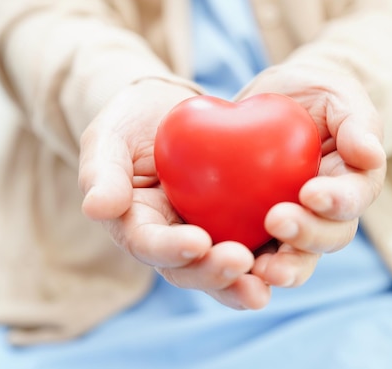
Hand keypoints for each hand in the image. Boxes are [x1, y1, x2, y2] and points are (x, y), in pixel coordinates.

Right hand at [78, 79, 271, 309]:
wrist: (166, 111)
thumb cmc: (130, 122)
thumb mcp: (107, 137)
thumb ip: (101, 171)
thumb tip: (97, 208)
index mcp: (136, 226)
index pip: (149, 245)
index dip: (170, 249)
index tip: (197, 242)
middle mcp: (170, 240)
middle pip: (189, 269)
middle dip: (213, 273)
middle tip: (239, 263)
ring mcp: (204, 234)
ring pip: (222, 267)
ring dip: (244, 280)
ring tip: (270, 280)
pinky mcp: (233, 223)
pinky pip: (252, 241)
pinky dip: (271, 253)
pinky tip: (293, 254)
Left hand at [236, 64, 386, 286]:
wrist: (279, 101)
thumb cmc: (316, 95)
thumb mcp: (339, 96)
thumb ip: (356, 123)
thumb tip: (370, 154)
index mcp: (351, 184)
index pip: (352, 199)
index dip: (337, 201)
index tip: (311, 193)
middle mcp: (326, 214)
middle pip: (326, 237)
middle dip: (305, 235)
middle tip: (277, 221)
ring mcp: (293, 224)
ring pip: (294, 258)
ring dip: (280, 266)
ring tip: (258, 267)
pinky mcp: (257, 228)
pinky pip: (253, 251)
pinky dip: (242, 265)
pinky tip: (220, 259)